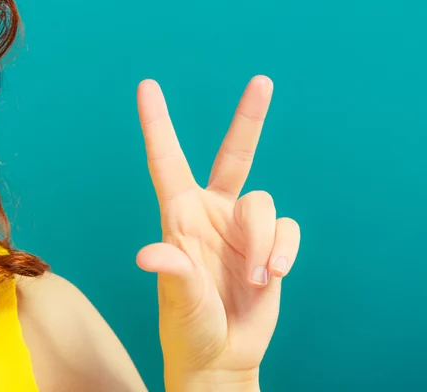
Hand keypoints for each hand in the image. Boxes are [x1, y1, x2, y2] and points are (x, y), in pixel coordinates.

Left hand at [135, 76, 299, 390]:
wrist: (222, 354)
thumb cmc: (188, 325)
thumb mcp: (178, 300)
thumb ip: (172, 273)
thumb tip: (149, 255)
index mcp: (179, 213)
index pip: (166, 159)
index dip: (157, 122)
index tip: (146, 85)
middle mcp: (212, 210)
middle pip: (235, 154)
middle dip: (249, 118)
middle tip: (262, 81)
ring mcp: (242, 226)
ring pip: (264, 203)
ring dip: (263, 242)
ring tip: (255, 277)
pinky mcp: (270, 244)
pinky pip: (288, 229)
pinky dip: (284, 249)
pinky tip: (272, 275)